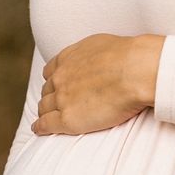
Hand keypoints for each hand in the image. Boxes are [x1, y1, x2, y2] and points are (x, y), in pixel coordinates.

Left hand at [33, 33, 163, 136]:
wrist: (135, 72)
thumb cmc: (128, 57)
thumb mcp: (104, 45)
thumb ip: (94, 53)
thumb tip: (101, 58)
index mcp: (68, 58)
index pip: (51, 71)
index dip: (54, 80)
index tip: (57, 86)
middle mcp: (61, 77)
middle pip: (47, 90)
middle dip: (50, 96)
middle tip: (56, 105)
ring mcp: (62, 98)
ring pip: (44, 107)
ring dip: (45, 112)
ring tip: (47, 119)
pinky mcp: (68, 118)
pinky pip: (46, 124)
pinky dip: (41, 127)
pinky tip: (39, 130)